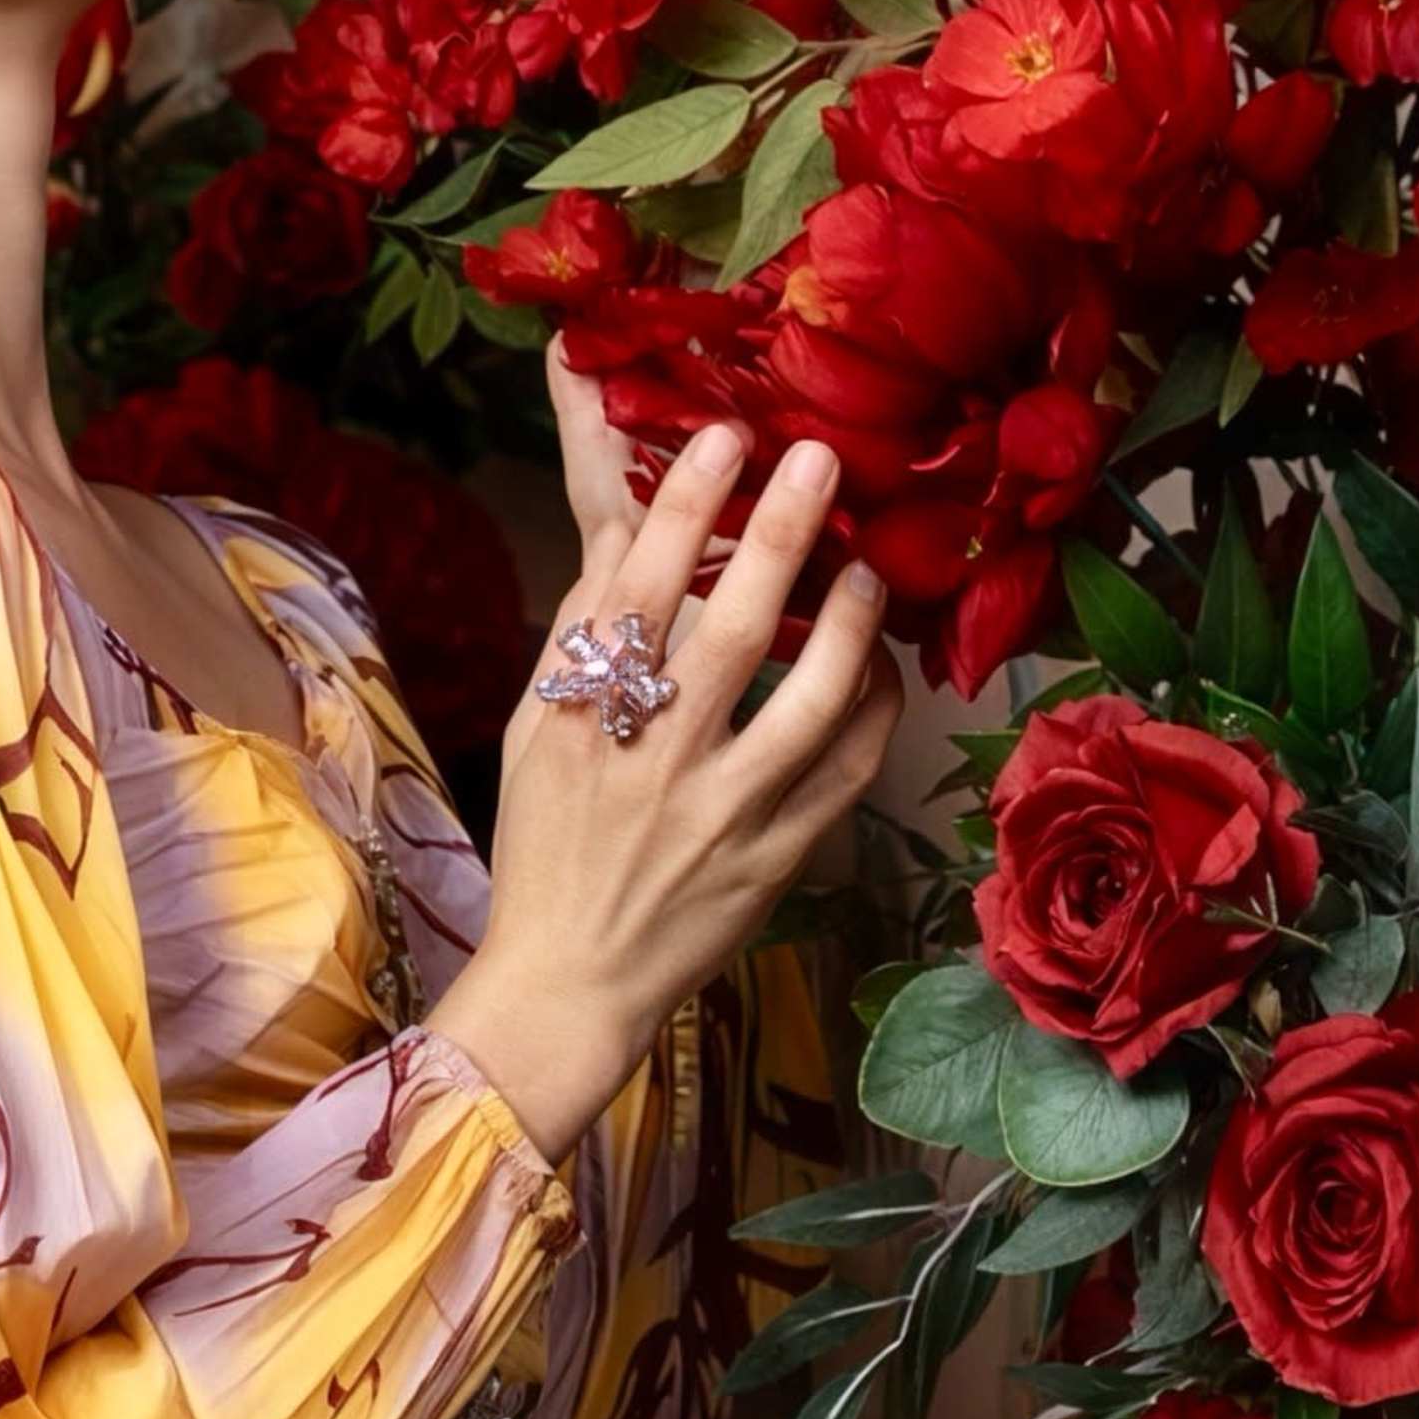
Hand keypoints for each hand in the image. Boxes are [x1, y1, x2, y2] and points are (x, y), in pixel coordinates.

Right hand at [435, 354, 900, 1179]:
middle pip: (734, 630)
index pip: (639, 591)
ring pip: (812, 702)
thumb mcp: (537, 734)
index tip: (727, 437)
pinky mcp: (776, 860)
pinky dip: (875, 711)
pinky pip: (847, 773)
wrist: (568, 981)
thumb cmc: (548, 846)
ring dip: (849, 623)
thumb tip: (625, 531)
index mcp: (585, 720)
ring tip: (866, 567)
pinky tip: (881, 665)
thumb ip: (580, 635)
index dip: (687, 505)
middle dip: (781, 532)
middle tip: (822, 459)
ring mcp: (725, 814)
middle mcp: (657, 762)